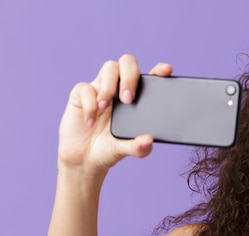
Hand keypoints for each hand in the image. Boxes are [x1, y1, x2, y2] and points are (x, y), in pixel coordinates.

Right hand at [58, 54, 172, 172]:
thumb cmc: (109, 149)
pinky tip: (91, 121)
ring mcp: (101, 88)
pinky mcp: (81, 94)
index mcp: (137, 98)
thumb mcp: (125, 150)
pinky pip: (85, 88)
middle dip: (130, 76)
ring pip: (109, 68)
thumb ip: (138, 147)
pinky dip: (89, 104)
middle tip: (128, 99)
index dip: (159, 70)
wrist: (84, 159)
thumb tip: (149, 140)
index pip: (150, 78)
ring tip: (104, 107)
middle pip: (128, 63)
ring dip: (109, 87)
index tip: (166, 70)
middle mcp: (120, 88)